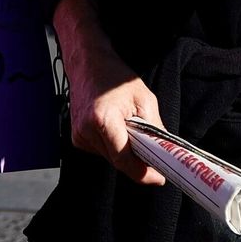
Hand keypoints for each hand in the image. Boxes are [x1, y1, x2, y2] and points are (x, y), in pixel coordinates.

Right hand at [53, 0, 164, 185]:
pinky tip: (115, 127)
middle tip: (154, 154)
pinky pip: (102, 150)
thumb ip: (154, 130)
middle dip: (137, 160)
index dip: (143, 172)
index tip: (159, 178)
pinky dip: (113, 145)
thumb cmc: (115, 77)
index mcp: (102, 119)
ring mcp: (79, 135)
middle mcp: (86, 131)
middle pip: (118, 161)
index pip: (123, 159)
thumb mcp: (144, 99)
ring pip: (110, 157)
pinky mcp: (77, 137)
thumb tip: (163, 154)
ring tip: (130, 128)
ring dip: (125, 151)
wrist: (87, 63)